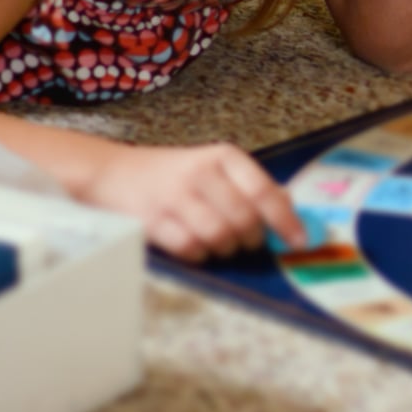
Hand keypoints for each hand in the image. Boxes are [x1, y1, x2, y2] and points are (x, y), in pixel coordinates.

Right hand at [83, 141, 304, 261]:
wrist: (112, 173)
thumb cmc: (173, 175)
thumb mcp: (214, 169)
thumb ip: (250, 187)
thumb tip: (289, 210)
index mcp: (224, 157)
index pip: (264, 192)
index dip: (286, 221)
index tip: (299, 241)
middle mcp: (202, 172)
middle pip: (245, 219)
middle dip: (250, 238)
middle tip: (244, 240)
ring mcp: (175, 196)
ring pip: (220, 236)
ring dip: (225, 249)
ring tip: (219, 243)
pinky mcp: (153, 219)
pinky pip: (191, 248)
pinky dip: (199, 255)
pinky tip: (196, 246)